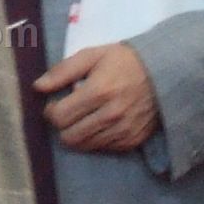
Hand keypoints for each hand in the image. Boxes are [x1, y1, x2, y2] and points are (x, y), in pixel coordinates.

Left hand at [35, 42, 159, 156]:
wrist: (165, 73)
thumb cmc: (124, 61)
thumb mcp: (93, 56)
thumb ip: (63, 71)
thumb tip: (38, 87)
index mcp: (99, 91)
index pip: (60, 117)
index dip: (51, 111)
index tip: (55, 104)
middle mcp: (111, 115)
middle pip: (69, 137)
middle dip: (63, 125)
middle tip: (69, 112)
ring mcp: (123, 131)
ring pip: (84, 145)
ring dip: (78, 133)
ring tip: (85, 116)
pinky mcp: (132, 141)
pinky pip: (102, 148)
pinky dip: (96, 138)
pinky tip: (101, 122)